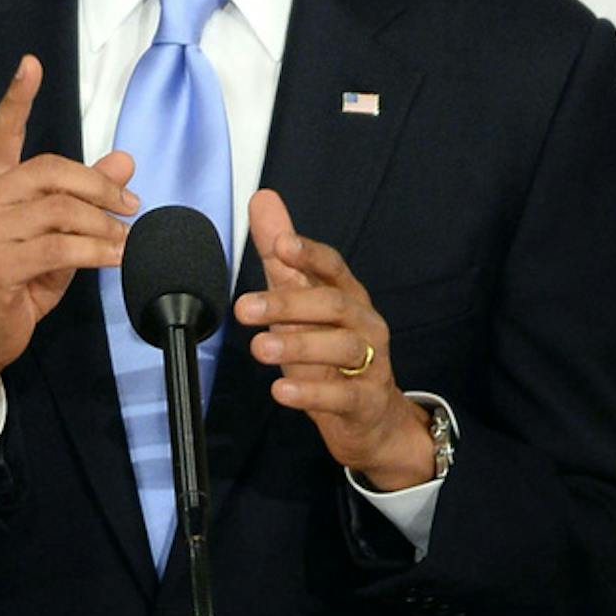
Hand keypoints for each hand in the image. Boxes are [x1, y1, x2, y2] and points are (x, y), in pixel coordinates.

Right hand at [0, 57, 138, 424]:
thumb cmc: (16, 280)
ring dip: (103, 224)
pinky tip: (114, 257)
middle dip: (99, 185)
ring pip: (60, 211)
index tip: (31, 64)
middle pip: (50, 171)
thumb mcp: (54, 232)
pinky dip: (96, 251)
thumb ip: (84, 195)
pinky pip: (59, 247)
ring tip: (124, 238)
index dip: (17, 98)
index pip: (0, 132)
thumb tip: (125, 159)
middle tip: (130, 204)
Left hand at [234, 185, 435, 492]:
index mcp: (347, 295)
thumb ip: (281, 257)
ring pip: (342, 347)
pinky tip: (282, 389)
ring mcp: (371, 362)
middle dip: (288, 303)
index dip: (310, 253)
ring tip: (259, 347)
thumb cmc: (330, 352)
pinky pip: (343, 395)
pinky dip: (312, 392)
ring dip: (298, 345)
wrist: (370, 416)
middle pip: (333, 305)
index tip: (280, 243)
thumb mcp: (302, 303)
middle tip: (244, 308)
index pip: (333, 266)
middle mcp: (364, 323)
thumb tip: (262, 199)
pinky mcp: (366, 400)